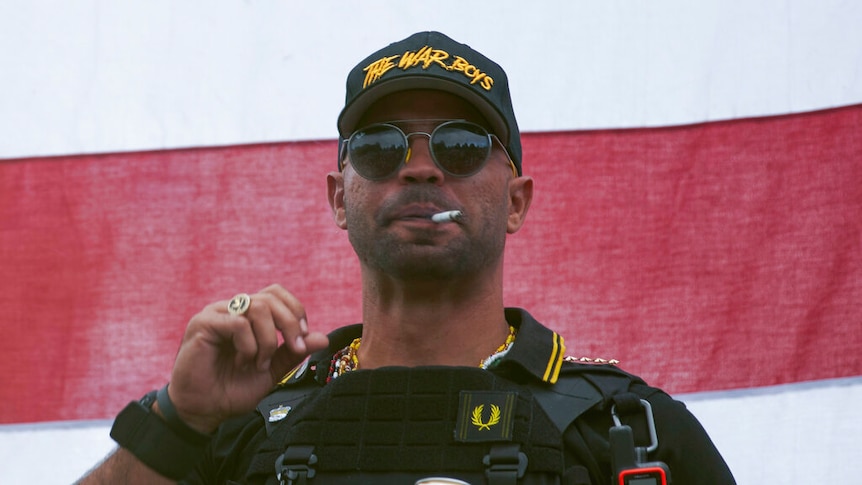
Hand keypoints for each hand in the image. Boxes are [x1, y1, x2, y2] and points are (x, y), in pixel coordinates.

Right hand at [165, 284, 328, 432]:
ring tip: (259, 364)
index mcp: (248, 315)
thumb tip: (323, 338)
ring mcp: (217, 313)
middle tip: (294, 349)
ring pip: (258, 307)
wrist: (203, 411)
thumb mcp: (272, 370)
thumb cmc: (232, 390)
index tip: (302, 341)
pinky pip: (238, 323)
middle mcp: (233, 309)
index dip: (295, 311)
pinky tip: (242, 362)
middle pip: (271, 297)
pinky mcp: (202, 324)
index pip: (277, 294)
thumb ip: (293, 352)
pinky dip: (248, 346)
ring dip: (267, 341)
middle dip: (290, 324)